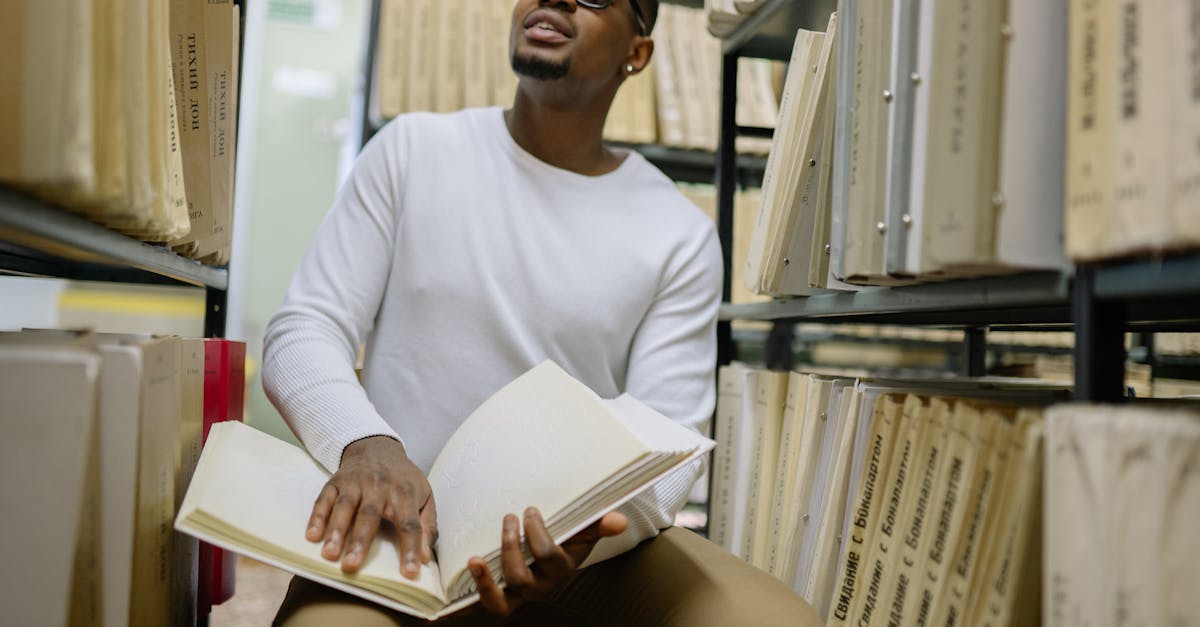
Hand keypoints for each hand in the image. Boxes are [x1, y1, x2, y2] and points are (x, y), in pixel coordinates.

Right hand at [305, 435, 437, 578]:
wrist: (378, 448)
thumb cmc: (403, 479)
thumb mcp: (425, 497)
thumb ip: (427, 526)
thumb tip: (426, 557)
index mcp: (405, 493)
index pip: (409, 524)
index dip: (411, 548)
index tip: (410, 572)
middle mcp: (379, 486)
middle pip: (370, 515)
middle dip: (360, 541)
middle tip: (351, 566)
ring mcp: (355, 482)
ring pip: (345, 506)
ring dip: (335, 530)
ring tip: (329, 555)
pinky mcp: (336, 482)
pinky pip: (324, 499)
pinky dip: (317, 517)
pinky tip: (312, 536)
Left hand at [467, 507, 627, 615]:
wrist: (551, 558)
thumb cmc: (565, 541)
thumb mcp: (582, 533)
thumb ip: (599, 525)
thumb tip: (620, 520)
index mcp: (561, 568)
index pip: (548, 555)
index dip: (536, 533)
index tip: (530, 511)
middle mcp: (540, 585)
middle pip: (521, 576)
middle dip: (511, 546)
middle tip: (510, 518)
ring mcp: (520, 594)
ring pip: (502, 599)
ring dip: (487, 578)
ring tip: (477, 557)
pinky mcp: (502, 596)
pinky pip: (490, 603)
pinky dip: (478, 591)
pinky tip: (470, 568)